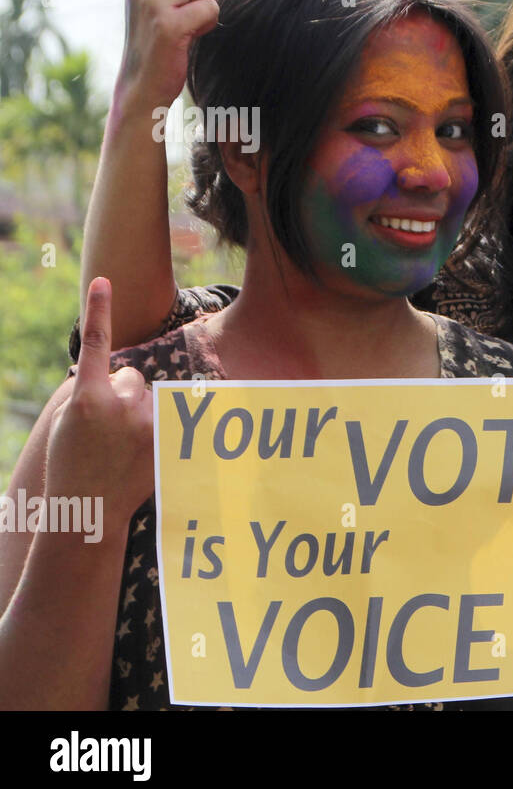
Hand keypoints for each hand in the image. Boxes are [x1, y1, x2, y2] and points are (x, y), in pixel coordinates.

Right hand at [45, 278, 154, 525]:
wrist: (89, 507)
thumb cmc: (72, 460)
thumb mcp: (68, 420)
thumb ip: (95, 389)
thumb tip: (130, 375)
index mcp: (88, 398)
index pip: (95, 344)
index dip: (98, 311)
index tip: (103, 281)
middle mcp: (122, 405)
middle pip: (132, 377)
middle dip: (122, 393)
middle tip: (106, 428)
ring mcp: (148, 422)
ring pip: (150, 397)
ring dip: (141, 411)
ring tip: (122, 444)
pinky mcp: (167, 437)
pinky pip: (167, 414)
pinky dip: (158, 424)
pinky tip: (141, 448)